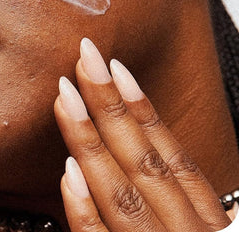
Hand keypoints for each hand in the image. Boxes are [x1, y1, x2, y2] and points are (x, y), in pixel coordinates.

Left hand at [54, 38, 231, 231]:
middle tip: (84, 59)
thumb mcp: (206, 227)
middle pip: (145, 162)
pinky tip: (68, 170)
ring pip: (121, 195)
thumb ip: (184, 197)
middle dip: (110, 106)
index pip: (173, 156)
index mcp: (208, 220)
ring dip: (90, 142)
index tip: (115, 67)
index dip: (142, 108)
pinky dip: (85, 210)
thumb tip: (151, 141)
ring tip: (65, 96)